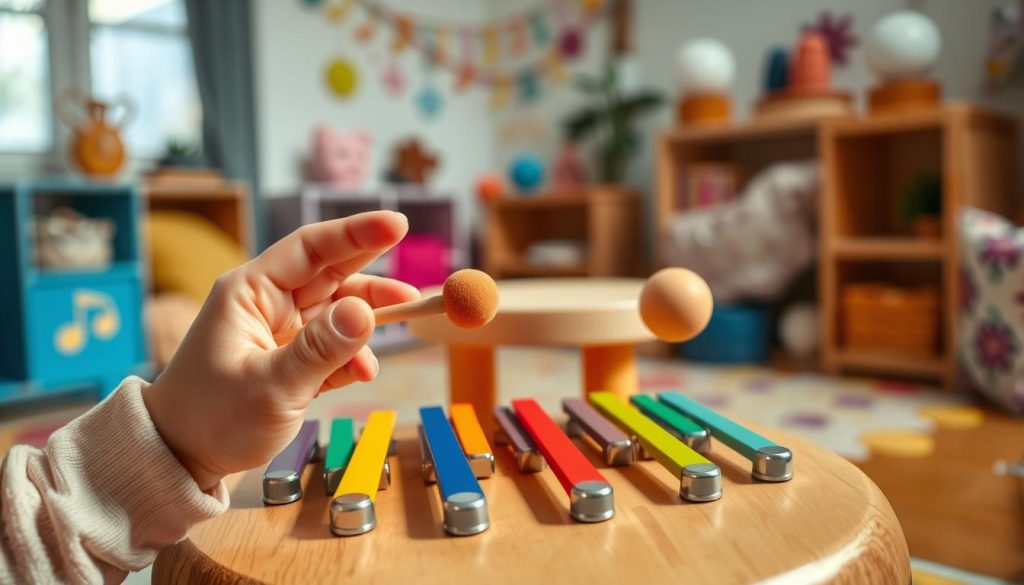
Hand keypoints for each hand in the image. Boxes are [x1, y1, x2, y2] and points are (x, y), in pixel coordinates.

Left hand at [143, 211, 418, 489]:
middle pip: (331, 276)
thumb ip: (321, 349)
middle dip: (373, 281)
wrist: (179, 459)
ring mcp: (279, 333)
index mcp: (251, 292)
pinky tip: (363, 372)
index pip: (311, 249)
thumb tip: (367, 312)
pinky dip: (352, 356)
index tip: (397, 224)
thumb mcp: (271, 386)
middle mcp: (267, 304)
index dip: (356, 234)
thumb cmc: (211, 419)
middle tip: (414, 289)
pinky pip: (331, 346)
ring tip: (401, 329)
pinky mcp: (289, 361)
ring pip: (336, 313)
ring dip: (367, 323)